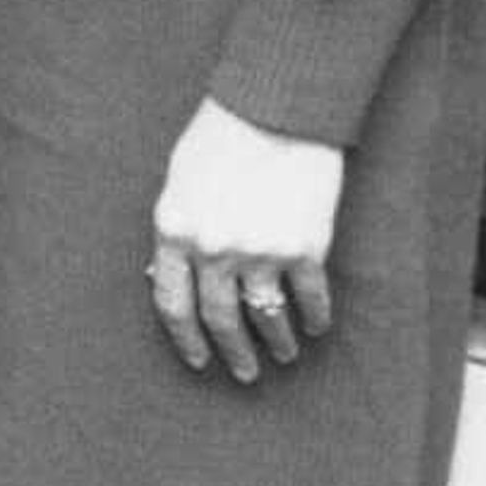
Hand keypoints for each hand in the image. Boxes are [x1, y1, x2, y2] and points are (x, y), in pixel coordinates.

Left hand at [146, 97, 342, 382]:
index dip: (185, 338)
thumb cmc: (218, 140)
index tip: (197, 361)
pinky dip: (313, 318)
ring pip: (266, 317)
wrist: (274, 112)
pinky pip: (310, 299)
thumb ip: (177, 232)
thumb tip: (171, 276)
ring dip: (276, 342)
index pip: (172, 304)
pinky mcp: (304, 249)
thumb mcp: (178, 185)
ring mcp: (260, 252)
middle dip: (232, 353)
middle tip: (244, 373)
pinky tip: (315, 326)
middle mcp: (213, 250)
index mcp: (173, 232)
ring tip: (283, 354)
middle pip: (219, 319)